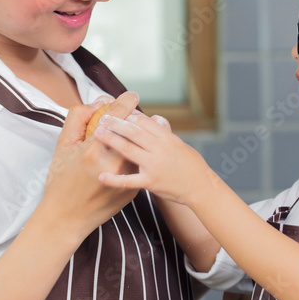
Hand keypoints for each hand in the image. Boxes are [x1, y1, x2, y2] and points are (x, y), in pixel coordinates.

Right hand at [41, 93, 140, 239]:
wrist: (67, 218)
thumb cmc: (61, 180)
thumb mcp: (62, 145)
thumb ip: (78, 118)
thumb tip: (99, 103)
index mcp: (95, 148)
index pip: (119, 114)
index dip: (127, 100)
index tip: (131, 96)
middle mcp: (114, 162)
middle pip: (134, 128)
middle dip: (133, 118)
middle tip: (129, 114)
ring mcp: (127, 177)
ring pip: (141, 147)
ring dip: (138, 138)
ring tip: (129, 134)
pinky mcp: (134, 189)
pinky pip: (139, 165)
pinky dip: (137, 157)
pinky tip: (128, 156)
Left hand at [93, 113, 214, 204]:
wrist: (201, 187)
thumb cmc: (191, 164)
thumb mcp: (179, 144)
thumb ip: (163, 132)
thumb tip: (153, 118)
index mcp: (167, 138)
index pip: (144, 122)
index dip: (129, 116)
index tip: (116, 112)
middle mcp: (160, 149)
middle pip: (133, 132)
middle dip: (115, 123)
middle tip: (102, 118)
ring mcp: (154, 165)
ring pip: (128, 149)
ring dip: (111, 140)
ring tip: (97, 134)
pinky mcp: (150, 182)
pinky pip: (129, 180)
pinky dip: (114, 179)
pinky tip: (102, 176)